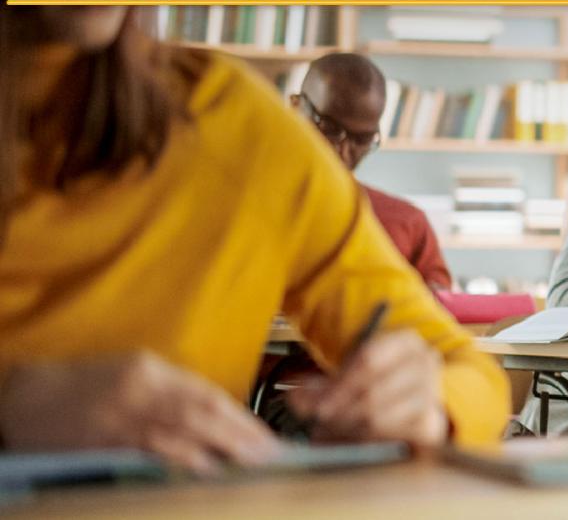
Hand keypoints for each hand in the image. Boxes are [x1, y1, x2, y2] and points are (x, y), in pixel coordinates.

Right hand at [0, 352, 280, 474]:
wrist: (26, 399)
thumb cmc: (84, 386)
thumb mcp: (133, 373)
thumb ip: (173, 390)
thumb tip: (215, 412)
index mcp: (150, 370)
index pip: (206, 394)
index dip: (240, 416)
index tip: (265, 433)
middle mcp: (140, 391)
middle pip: (202, 413)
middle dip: (241, 435)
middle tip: (271, 453)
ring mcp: (122, 418)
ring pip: (181, 434)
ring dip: (220, 450)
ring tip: (251, 463)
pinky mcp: (105, 443)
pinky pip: (151, 452)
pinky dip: (182, 459)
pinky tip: (206, 468)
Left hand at [284, 330, 446, 449]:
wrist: (414, 400)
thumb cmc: (381, 381)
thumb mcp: (352, 375)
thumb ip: (323, 385)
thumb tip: (295, 396)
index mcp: (406, 341)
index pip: (369, 359)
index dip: (338, 385)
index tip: (314, 405)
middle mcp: (425, 362)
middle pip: (373, 392)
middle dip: (337, 412)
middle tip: (315, 423)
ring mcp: (432, 393)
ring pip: (379, 417)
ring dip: (346, 429)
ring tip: (325, 433)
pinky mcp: (431, 423)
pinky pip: (390, 436)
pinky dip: (363, 441)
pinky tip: (346, 440)